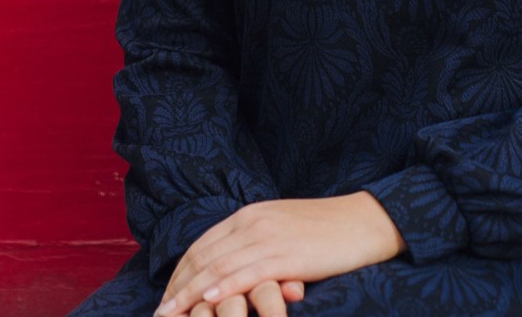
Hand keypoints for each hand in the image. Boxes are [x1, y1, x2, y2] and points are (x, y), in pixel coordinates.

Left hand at [157, 192, 405, 315]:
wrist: (363, 221)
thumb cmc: (326, 231)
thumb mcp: (283, 229)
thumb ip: (256, 243)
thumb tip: (232, 269)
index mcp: (251, 214)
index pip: (203, 245)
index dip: (180, 273)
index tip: (166, 297)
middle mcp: (253, 222)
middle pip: (203, 256)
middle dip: (177, 287)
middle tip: (159, 314)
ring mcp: (268, 237)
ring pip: (218, 267)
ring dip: (189, 294)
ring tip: (170, 316)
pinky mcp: (285, 255)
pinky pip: (246, 274)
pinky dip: (222, 289)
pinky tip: (207, 304)